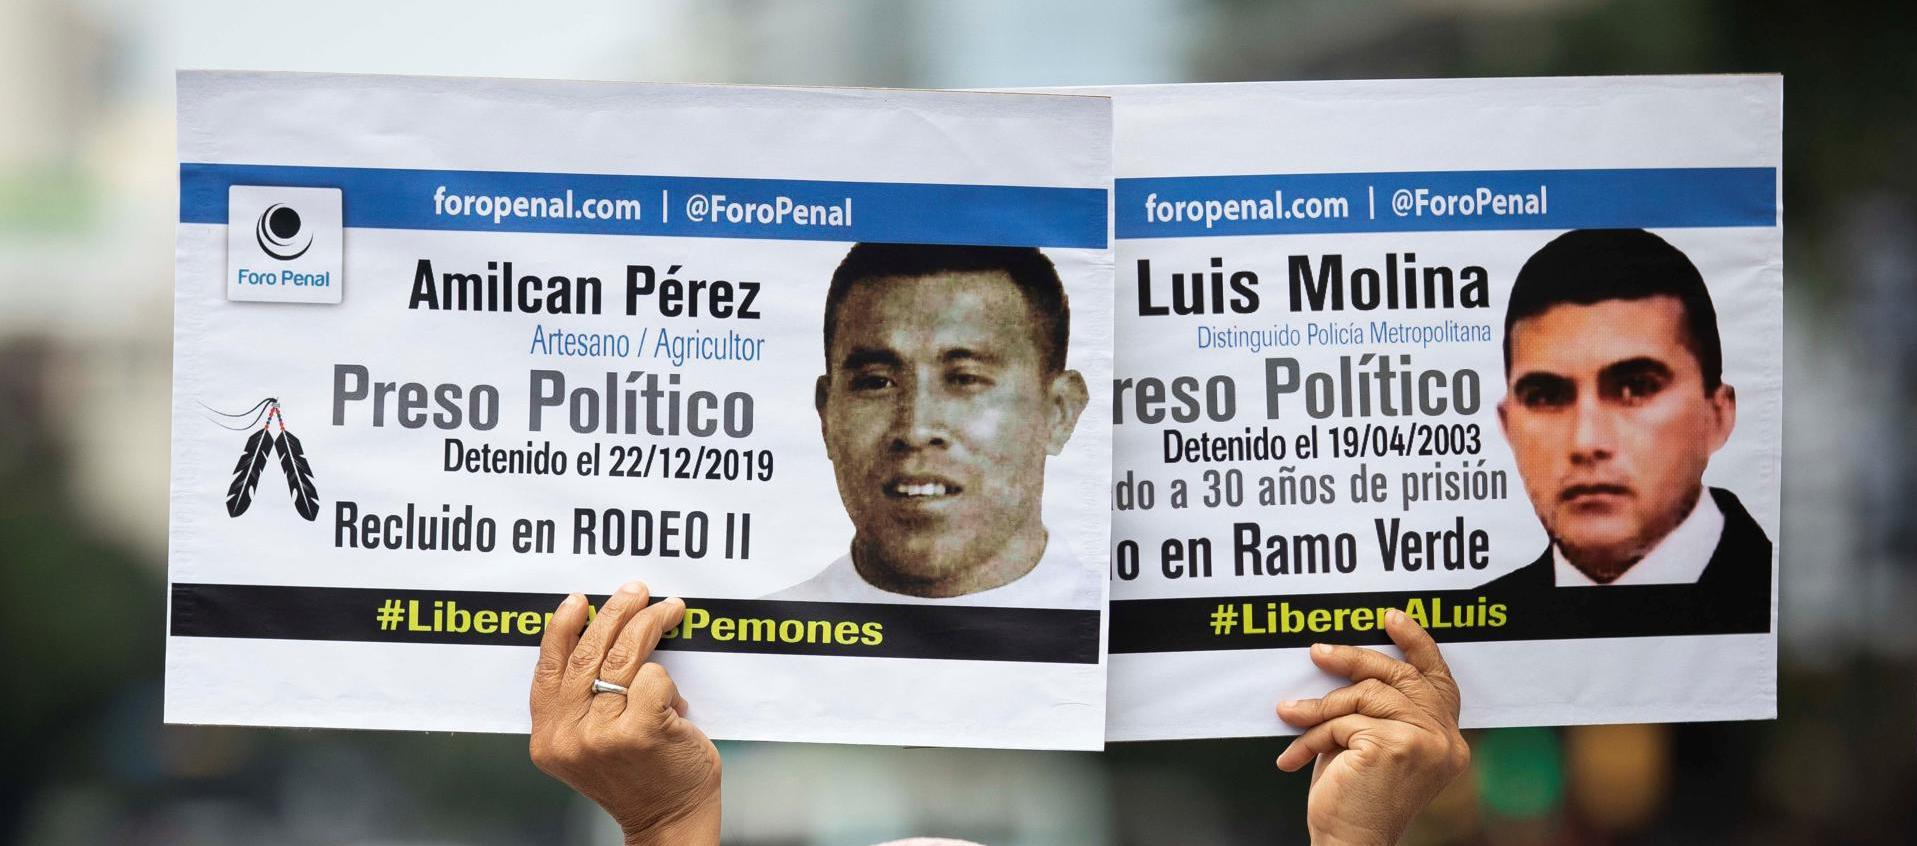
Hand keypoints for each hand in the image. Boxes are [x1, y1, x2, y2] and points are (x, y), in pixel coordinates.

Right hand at [529, 581, 721, 845]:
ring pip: (624, 656)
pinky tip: (676, 693)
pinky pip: (654, 676)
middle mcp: (568, 737)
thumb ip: (582, 701)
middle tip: (635, 592)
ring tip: (667, 610)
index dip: (561, 629)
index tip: (576, 601)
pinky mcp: (641, 730)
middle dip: (615, 613)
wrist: (668, 818)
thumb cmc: (638, 775)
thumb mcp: (590, 742)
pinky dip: (669, 678)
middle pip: (586, 653)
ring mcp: (603, 735)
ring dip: (649, 624)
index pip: (548, 670)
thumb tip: (600, 635)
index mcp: (549, 738)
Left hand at [1275, 610, 1469, 845]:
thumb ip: (1373, 707)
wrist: (1349, 844)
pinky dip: (1312, 735)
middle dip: (1353, 659)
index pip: (1438, 679)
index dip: (1416, 644)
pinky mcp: (1395, 746)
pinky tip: (1293, 756)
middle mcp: (1445, 740)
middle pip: (1398, 675)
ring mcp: (1424, 742)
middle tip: (1318, 652)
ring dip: (1319, 708)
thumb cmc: (1354, 797)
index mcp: (1447, 739)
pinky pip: (1343, 721)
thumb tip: (1344, 663)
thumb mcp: (1369, 743)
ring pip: (1363, 696)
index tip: (1391, 617)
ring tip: (1290, 716)